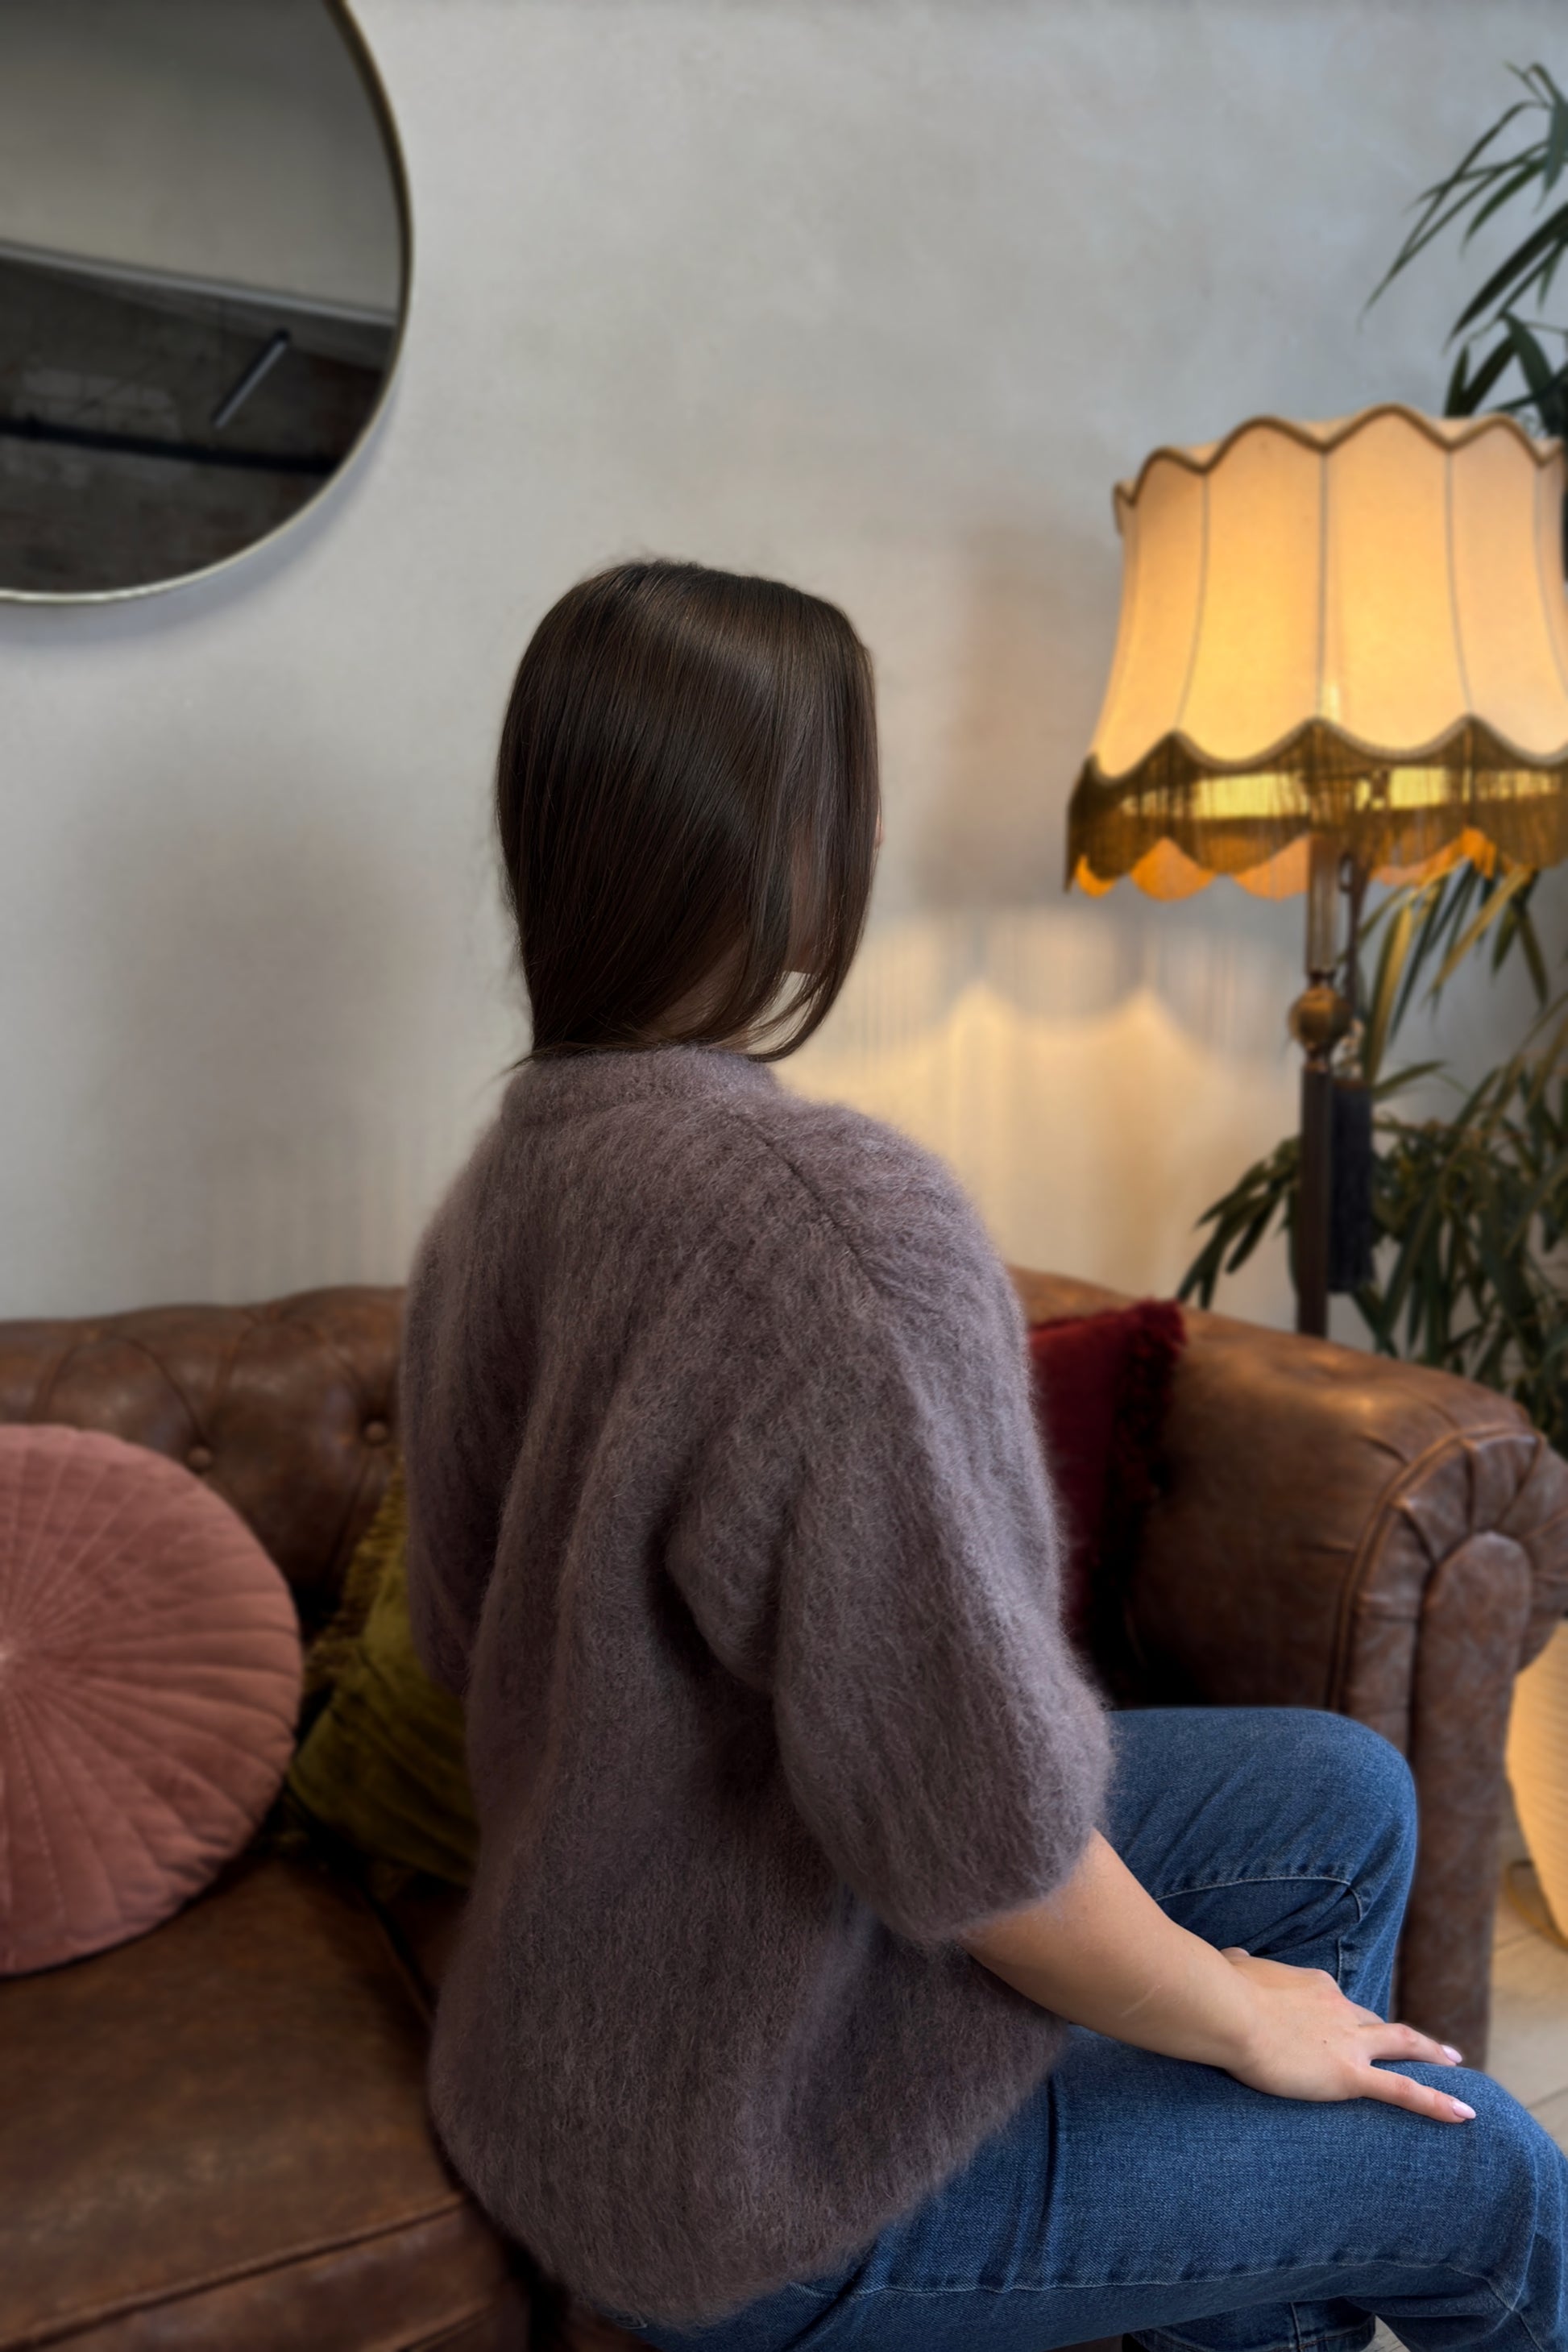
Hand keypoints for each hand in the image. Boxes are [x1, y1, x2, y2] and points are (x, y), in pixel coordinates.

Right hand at [1220, 1948, 1473, 2122]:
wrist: (1228, 2011)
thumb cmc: (1223, 1988)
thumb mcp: (1234, 1965)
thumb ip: (1241, 1962)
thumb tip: (1235, 1954)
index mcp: (1315, 1985)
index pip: (1340, 2005)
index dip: (1352, 2019)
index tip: (1354, 2029)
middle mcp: (1340, 2009)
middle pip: (1379, 2024)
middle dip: (1405, 2036)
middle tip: (1430, 2047)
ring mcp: (1348, 2041)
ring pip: (1403, 2045)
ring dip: (1432, 2055)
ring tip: (1455, 2063)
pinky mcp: (1349, 2074)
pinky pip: (1403, 2091)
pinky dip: (1437, 2102)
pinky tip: (1464, 2113)